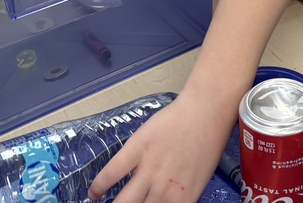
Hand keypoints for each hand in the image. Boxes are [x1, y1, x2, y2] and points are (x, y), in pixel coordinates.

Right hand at [88, 95, 232, 202]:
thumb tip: (159, 200)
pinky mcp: (137, 149)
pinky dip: (99, 186)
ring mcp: (149, 169)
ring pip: (123, 201)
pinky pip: (111, 173)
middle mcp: (165, 190)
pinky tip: (94, 193)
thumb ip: (178, 194)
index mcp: (184, 199)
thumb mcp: (199, 177)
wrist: (206, 110)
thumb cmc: (208, 140)